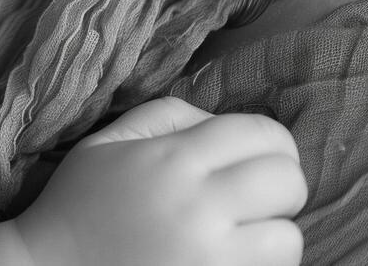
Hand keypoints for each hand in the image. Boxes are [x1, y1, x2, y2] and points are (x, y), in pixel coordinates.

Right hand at [7, 97, 306, 265]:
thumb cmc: (79, 205)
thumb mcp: (108, 143)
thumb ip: (165, 116)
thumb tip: (218, 121)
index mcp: (173, 158)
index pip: (263, 133)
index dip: (268, 143)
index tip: (252, 158)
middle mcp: (199, 204)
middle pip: (288, 180)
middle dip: (278, 185)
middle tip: (250, 197)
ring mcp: (213, 256)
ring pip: (288, 236)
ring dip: (271, 233)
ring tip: (237, 234)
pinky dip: (259, 265)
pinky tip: (227, 259)